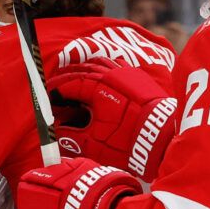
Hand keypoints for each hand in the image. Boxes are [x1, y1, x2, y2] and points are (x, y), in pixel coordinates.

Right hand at [46, 61, 177, 177]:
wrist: (162, 139)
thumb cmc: (128, 142)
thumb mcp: (93, 143)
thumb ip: (70, 136)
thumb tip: (57, 132)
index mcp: (97, 87)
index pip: (69, 84)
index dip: (55, 92)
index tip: (47, 98)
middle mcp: (111, 75)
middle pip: (81, 70)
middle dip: (66, 79)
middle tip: (56, 90)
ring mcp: (126, 73)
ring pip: (99, 64)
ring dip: (84, 71)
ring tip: (75, 81)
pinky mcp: (138, 77)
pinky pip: (115, 66)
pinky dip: (103, 70)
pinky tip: (100, 78)